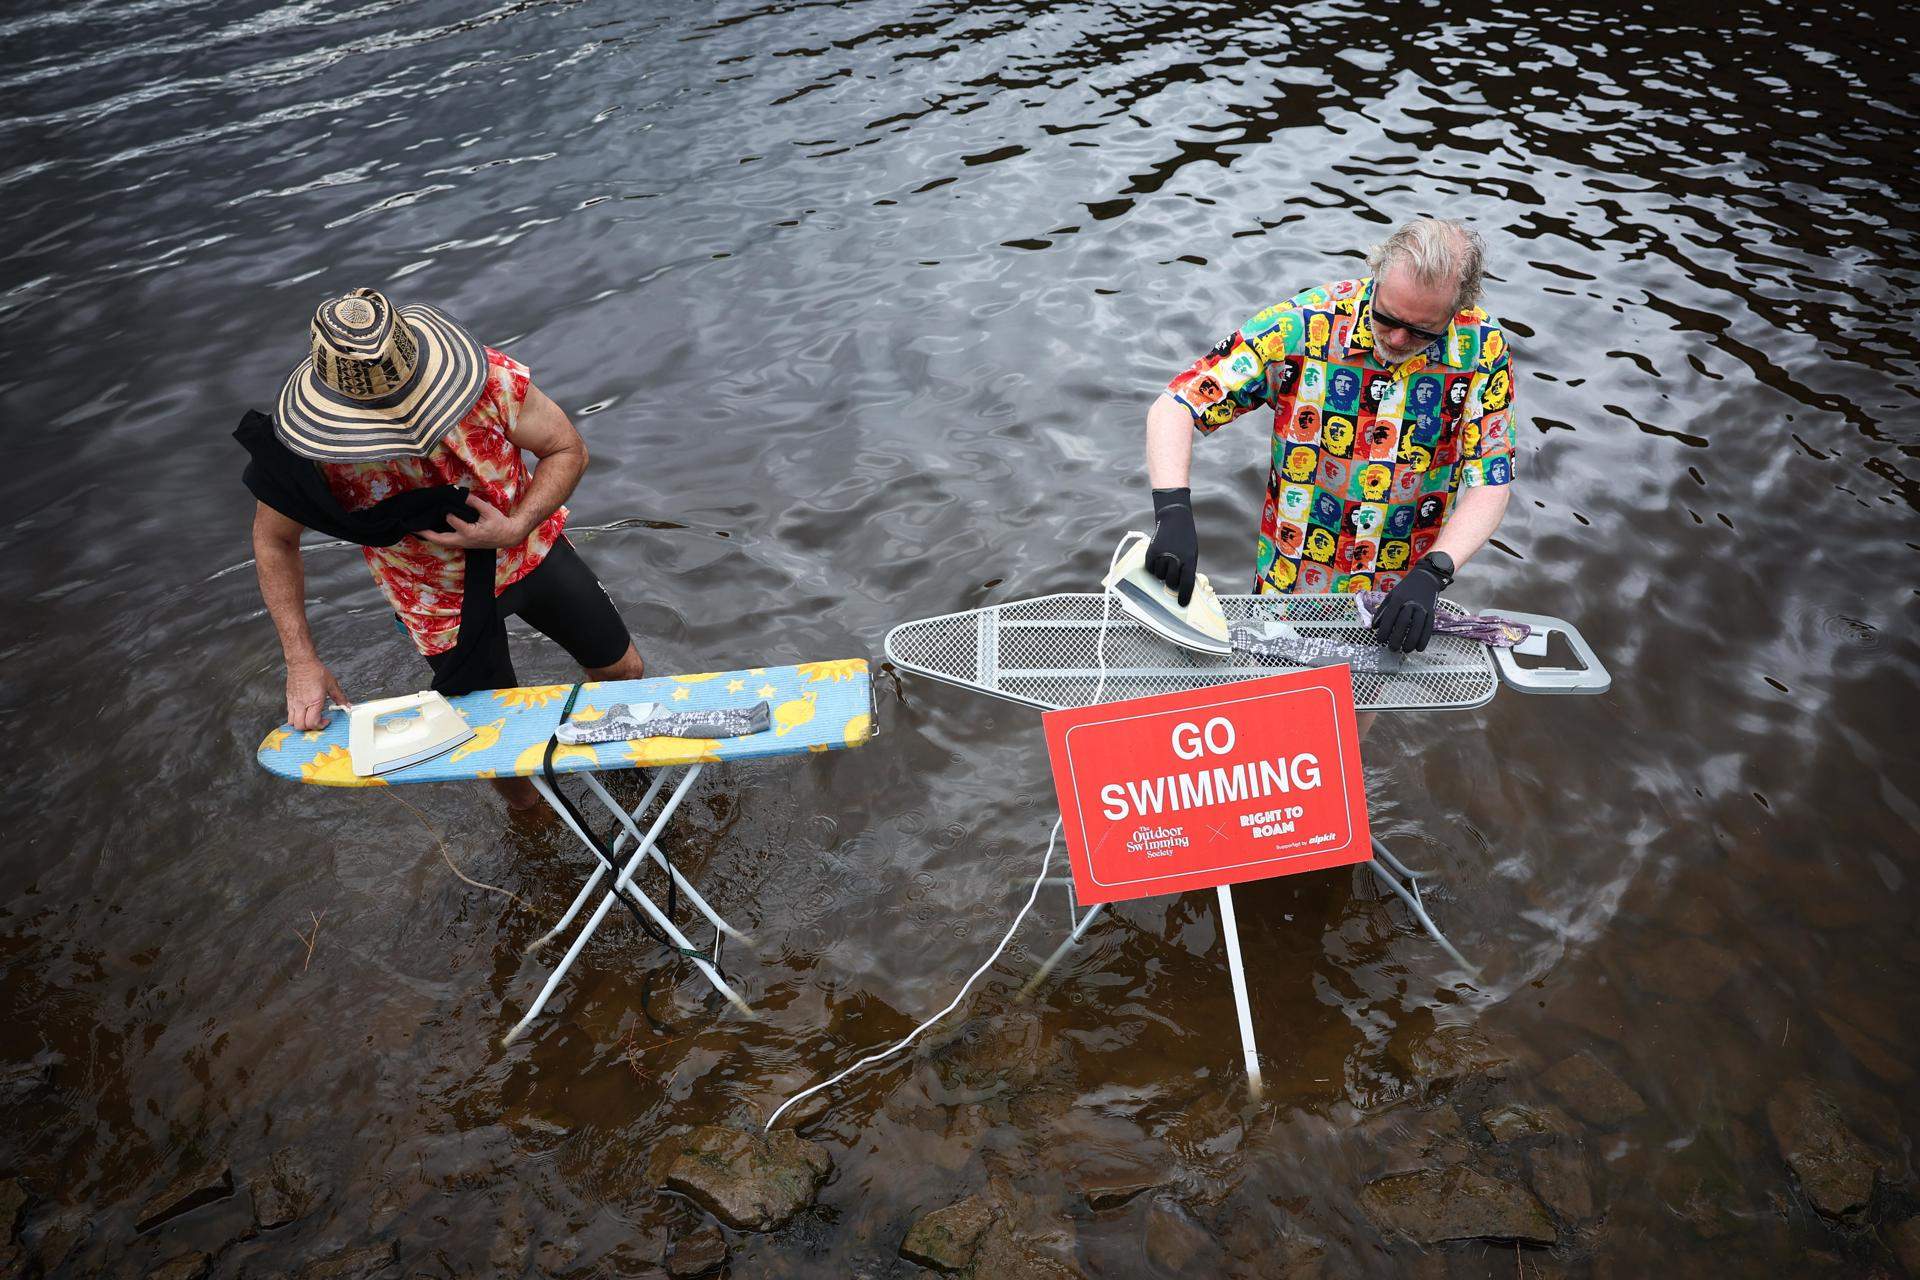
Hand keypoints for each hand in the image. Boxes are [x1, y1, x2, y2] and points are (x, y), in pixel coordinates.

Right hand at [287, 658, 348, 729]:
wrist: (301, 662)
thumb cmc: (315, 671)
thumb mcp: (332, 684)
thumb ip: (340, 697)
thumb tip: (347, 706)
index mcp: (314, 701)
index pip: (312, 722)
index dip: (320, 726)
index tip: (327, 720)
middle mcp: (302, 704)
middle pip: (300, 726)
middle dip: (310, 728)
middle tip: (318, 721)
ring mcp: (293, 702)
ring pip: (291, 722)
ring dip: (301, 724)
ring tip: (309, 718)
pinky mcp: (289, 699)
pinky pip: (289, 714)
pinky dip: (295, 717)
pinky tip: (303, 712)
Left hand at [417, 494, 527, 549]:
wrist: (508, 536)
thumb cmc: (499, 523)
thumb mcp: (489, 510)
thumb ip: (474, 502)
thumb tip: (460, 493)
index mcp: (470, 532)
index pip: (453, 521)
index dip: (448, 512)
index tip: (447, 504)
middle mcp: (464, 540)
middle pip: (441, 539)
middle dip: (426, 533)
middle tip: (414, 526)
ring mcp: (463, 544)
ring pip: (442, 543)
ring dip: (430, 537)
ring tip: (419, 530)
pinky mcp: (464, 544)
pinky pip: (447, 542)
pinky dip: (437, 538)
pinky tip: (432, 532)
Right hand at [1145, 487, 1198, 606]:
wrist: (1174, 519)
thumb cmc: (1185, 538)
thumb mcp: (1192, 553)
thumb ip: (1187, 569)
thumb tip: (1181, 586)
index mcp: (1189, 560)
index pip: (1187, 584)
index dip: (1184, 596)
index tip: (1182, 605)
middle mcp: (1175, 559)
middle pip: (1171, 582)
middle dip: (1171, 584)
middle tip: (1172, 579)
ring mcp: (1162, 556)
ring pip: (1159, 576)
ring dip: (1161, 575)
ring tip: (1165, 565)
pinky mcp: (1151, 553)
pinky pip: (1150, 569)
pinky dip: (1152, 569)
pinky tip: (1157, 562)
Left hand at [1371, 558, 1443, 652]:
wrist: (1426, 578)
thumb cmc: (1405, 589)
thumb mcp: (1391, 595)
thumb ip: (1382, 610)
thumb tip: (1373, 627)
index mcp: (1398, 599)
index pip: (1389, 616)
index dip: (1384, 629)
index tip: (1380, 640)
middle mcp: (1410, 603)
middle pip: (1403, 622)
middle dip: (1397, 637)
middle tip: (1392, 648)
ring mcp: (1423, 607)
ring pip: (1417, 626)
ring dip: (1411, 640)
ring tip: (1406, 650)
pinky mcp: (1432, 612)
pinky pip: (1428, 627)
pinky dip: (1424, 639)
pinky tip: (1419, 648)